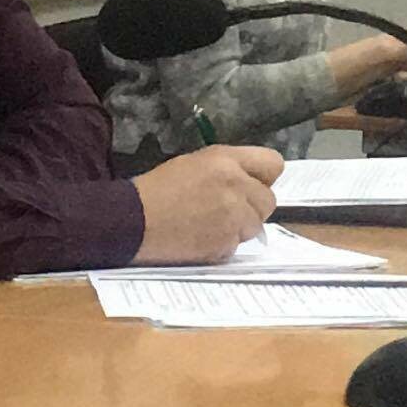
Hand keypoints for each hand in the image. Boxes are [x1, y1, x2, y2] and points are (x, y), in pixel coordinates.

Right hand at [131, 144, 282, 264]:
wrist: (134, 220)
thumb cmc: (159, 187)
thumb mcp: (196, 162)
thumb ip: (229, 169)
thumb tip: (252, 182)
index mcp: (226, 161)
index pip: (273, 164)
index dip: (264, 176)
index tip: (253, 184)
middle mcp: (236, 187)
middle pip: (269, 200)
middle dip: (253, 206)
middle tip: (229, 209)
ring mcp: (233, 218)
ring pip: (255, 226)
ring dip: (240, 227)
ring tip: (211, 224)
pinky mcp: (225, 245)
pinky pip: (237, 246)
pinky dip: (224, 244)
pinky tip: (202, 238)